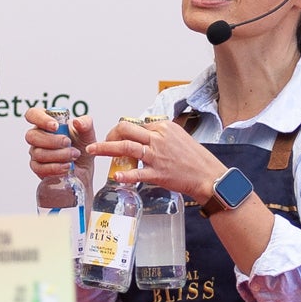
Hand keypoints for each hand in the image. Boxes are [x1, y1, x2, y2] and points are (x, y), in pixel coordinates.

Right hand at [24, 113, 85, 203]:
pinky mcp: (37, 167)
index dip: (40, 119)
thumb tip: (77, 121)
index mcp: (46, 122)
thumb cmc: (82, 146)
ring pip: (38, 153)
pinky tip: (67, 166)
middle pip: (31, 136)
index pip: (32, 114)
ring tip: (74, 155)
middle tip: (68, 143)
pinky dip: (56, 167)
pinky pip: (40, 168)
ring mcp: (35, 152)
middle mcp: (38, 135)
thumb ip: (85, 124)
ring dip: (59, 155)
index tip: (56, 126)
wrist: (84, 168)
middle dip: (52, 141)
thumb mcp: (88, 133)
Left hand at [87, 116, 228, 206]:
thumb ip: (159, 135)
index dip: (120, 131)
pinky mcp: (158, 173)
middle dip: (108, 135)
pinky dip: (125, 175)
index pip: (135, 124)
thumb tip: (142, 135)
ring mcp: (157, 156)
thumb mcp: (177, 138)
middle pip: (126, 130)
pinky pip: (137, 173)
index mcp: (163, 127)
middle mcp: (158, 138)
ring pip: (126, 147)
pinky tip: (115, 176)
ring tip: (92, 150)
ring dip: (105, 148)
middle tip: (98, 143)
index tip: (113, 138)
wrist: (208, 176)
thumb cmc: (194, 159)